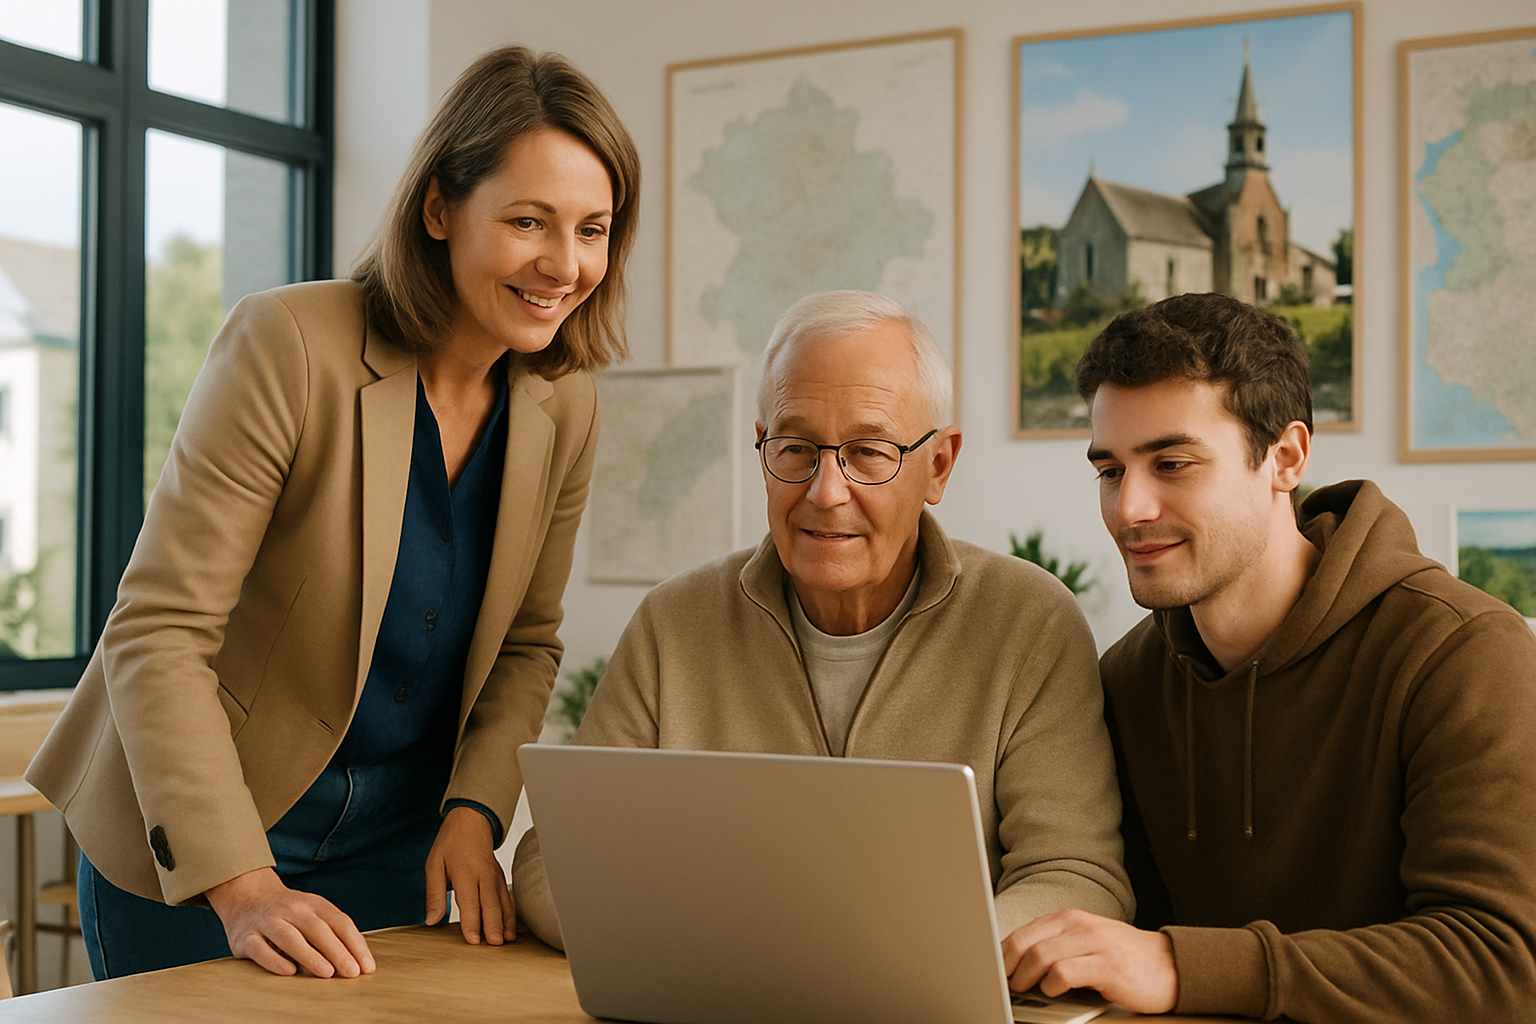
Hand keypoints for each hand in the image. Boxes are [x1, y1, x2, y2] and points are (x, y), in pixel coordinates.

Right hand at [205, 867, 374, 977]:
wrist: (246, 897)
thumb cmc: (288, 913)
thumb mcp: (312, 913)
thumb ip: (332, 932)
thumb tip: (358, 961)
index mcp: (314, 904)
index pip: (339, 922)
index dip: (355, 944)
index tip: (366, 966)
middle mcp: (292, 910)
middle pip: (317, 930)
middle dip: (337, 951)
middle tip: (352, 972)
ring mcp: (267, 921)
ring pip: (289, 938)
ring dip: (310, 955)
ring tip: (327, 972)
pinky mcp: (245, 937)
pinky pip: (260, 949)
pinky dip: (275, 961)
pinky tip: (289, 972)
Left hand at [425, 806, 515, 945]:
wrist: (472, 820)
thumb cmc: (450, 843)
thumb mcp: (434, 865)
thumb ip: (434, 894)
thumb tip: (431, 921)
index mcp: (464, 871)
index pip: (469, 901)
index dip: (471, 922)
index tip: (474, 940)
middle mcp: (484, 874)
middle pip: (490, 903)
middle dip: (493, 925)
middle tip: (495, 945)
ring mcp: (496, 876)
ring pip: (503, 902)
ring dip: (505, 922)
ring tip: (506, 942)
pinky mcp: (502, 878)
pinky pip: (508, 898)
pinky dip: (511, 915)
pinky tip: (511, 930)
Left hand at [1000, 909, 1176, 1013]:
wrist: (1169, 965)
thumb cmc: (1122, 958)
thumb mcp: (1085, 943)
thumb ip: (1056, 947)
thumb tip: (1016, 965)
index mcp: (1069, 919)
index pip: (1023, 932)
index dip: (1001, 953)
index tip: (991, 970)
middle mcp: (1079, 926)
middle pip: (1026, 942)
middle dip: (1007, 965)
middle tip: (1003, 983)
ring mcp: (1094, 943)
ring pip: (1041, 955)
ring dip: (1025, 976)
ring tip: (1022, 989)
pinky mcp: (1108, 966)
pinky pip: (1066, 972)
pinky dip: (1052, 984)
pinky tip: (1053, 991)